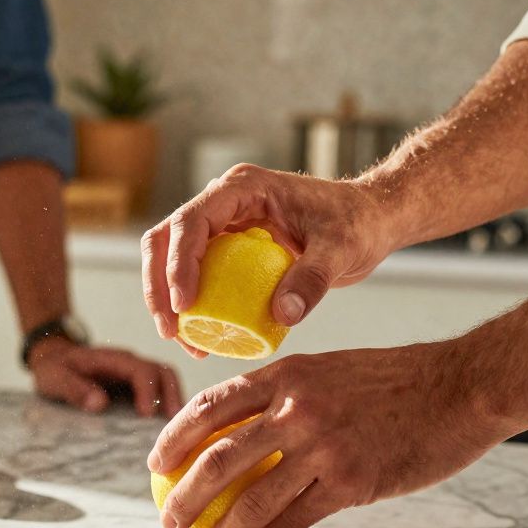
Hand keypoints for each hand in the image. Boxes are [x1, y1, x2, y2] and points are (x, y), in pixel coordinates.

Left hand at [29, 337, 183, 417]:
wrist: (53, 359)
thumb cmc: (54, 368)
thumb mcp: (55, 377)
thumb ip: (74, 388)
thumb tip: (100, 404)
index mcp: (113, 360)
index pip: (140, 370)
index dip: (148, 391)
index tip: (147, 415)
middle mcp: (129, 364)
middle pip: (162, 373)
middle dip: (171, 396)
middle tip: (175, 425)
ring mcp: (134, 374)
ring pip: (165, 382)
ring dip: (173, 402)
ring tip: (177, 430)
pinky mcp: (135, 387)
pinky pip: (158, 393)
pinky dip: (166, 407)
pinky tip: (167, 430)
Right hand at [141, 164, 400, 356]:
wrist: (369, 219)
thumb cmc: (357, 223)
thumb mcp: (341, 250)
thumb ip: (313, 279)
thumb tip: (282, 315)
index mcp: (243, 188)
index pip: (192, 221)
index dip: (179, 264)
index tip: (185, 306)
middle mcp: (224, 200)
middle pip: (166, 237)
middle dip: (158, 285)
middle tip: (170, 330)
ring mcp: (223, 222)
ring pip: (170, 255)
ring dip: (165, 297)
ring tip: (182, 340)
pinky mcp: (227, 246)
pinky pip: (194, 272)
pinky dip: (188, 303)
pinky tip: (200, 337)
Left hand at [146, 343, 520, 527]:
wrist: (459, 387)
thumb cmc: (397, 380)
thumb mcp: (329, 369)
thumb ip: (285, 394)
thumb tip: (241, 428)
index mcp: (287, 374)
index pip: (211, 406)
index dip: (175, 437)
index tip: (156, 460)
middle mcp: (298, 407)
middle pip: (220, 458)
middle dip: (185, 494)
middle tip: (169, 516)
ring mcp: (324, 446)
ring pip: (255, 497)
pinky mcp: (353, 481)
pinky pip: (300, 515)